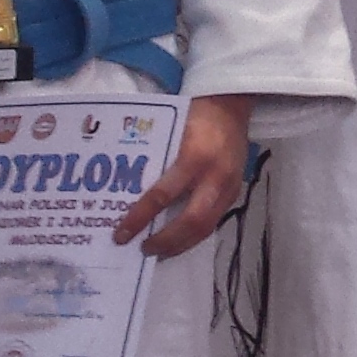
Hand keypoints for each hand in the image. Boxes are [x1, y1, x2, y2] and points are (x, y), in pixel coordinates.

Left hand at [110, 95, 255, 257]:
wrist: (231, 104)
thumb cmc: (194, 114)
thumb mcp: (169, 132)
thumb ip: (156, 161)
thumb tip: (127, 192)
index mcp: (195, 157)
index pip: (163, 195)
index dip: (140, 218)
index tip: (121, 234)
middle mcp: (215, 176)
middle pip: (191, 222)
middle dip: (166, 241)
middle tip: (143, 250)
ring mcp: (229, 187)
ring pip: (206, 228)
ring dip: (182, 244)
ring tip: (159, 252)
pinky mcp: (234, 192)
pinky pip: (213, 221)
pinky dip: (194, 234)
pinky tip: (178, 239)